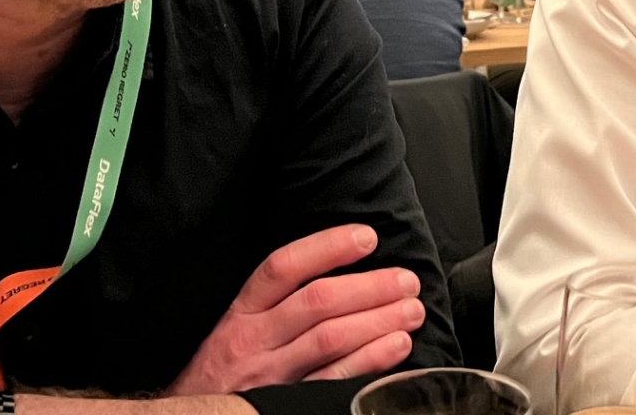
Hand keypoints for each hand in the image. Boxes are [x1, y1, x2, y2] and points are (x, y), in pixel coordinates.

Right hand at [168, 224, 424, 395]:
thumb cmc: (223, 373)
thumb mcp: (236, 330)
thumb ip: (277, 304)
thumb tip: (340, 271)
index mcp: (241, 314)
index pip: (283, 268)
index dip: (327, 247)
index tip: (366, 237)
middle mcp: (253, 341)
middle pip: (317, 302)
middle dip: (369, 287)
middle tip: (407, 280)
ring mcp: (270, 377)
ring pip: (330, 339)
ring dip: (378, 321)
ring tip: (412, 311)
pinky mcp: (286, 405)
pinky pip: (334, 382)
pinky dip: (370, 362)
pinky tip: (397, 348)